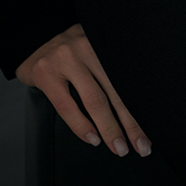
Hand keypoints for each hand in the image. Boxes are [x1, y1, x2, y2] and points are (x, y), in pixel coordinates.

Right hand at [15, 23, 150, 157]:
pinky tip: (93, 139)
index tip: (152, 128)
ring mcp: (67, 60)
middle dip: (131, 122)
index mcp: (105, 42)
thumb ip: (110, 69)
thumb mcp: (94, 49)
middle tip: (142, 146)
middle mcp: (89, 47)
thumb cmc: (71, 50)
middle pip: (116, 90)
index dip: (142, 106)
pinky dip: (81, 125)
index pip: (129, 79)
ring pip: (95, 100)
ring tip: (119, 148)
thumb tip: (135, 106)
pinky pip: (67, 106)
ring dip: (109, 128)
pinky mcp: (47, 73)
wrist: (32, 37)